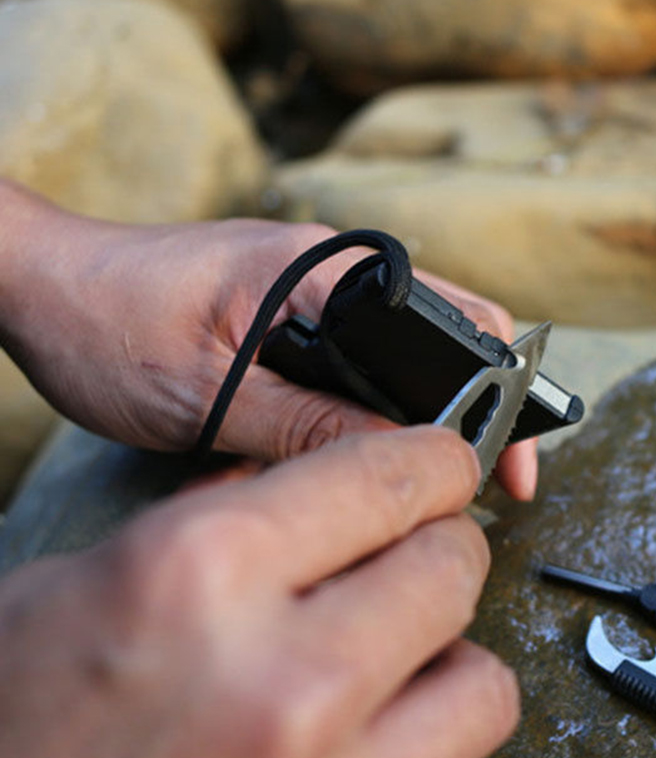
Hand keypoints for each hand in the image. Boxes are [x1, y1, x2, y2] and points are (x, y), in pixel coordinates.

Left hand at [0, 181, 536, 498]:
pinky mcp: (290, 314)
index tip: (508, 467)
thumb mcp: (207, 392)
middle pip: (448, 337)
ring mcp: (312, 291)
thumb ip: (305, 424)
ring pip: (405, 356)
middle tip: (483, 486)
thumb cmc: (105, 323)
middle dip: (475, 413)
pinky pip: (359, 362)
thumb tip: (400, 461)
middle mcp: (330, 271)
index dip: (499, 397)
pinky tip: (368, 451)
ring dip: (425, 415)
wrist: (40, 286)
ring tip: (431, 479)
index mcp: (322, 273)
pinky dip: (379, 408)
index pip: (455, 324)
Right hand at [0, 426, 518, 757]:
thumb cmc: (7, 738)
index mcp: (202, 573)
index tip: (439, 466)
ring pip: (482, 678)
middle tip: (412, 549)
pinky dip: (418, 732)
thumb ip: (220, 519)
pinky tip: (362, 726)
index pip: (387, 478)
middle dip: (440, 543)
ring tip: (397, 645)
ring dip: (448, 646)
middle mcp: (280, 682)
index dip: (431, 461)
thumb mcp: (85, 579)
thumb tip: (312, 487)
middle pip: (453, 567)